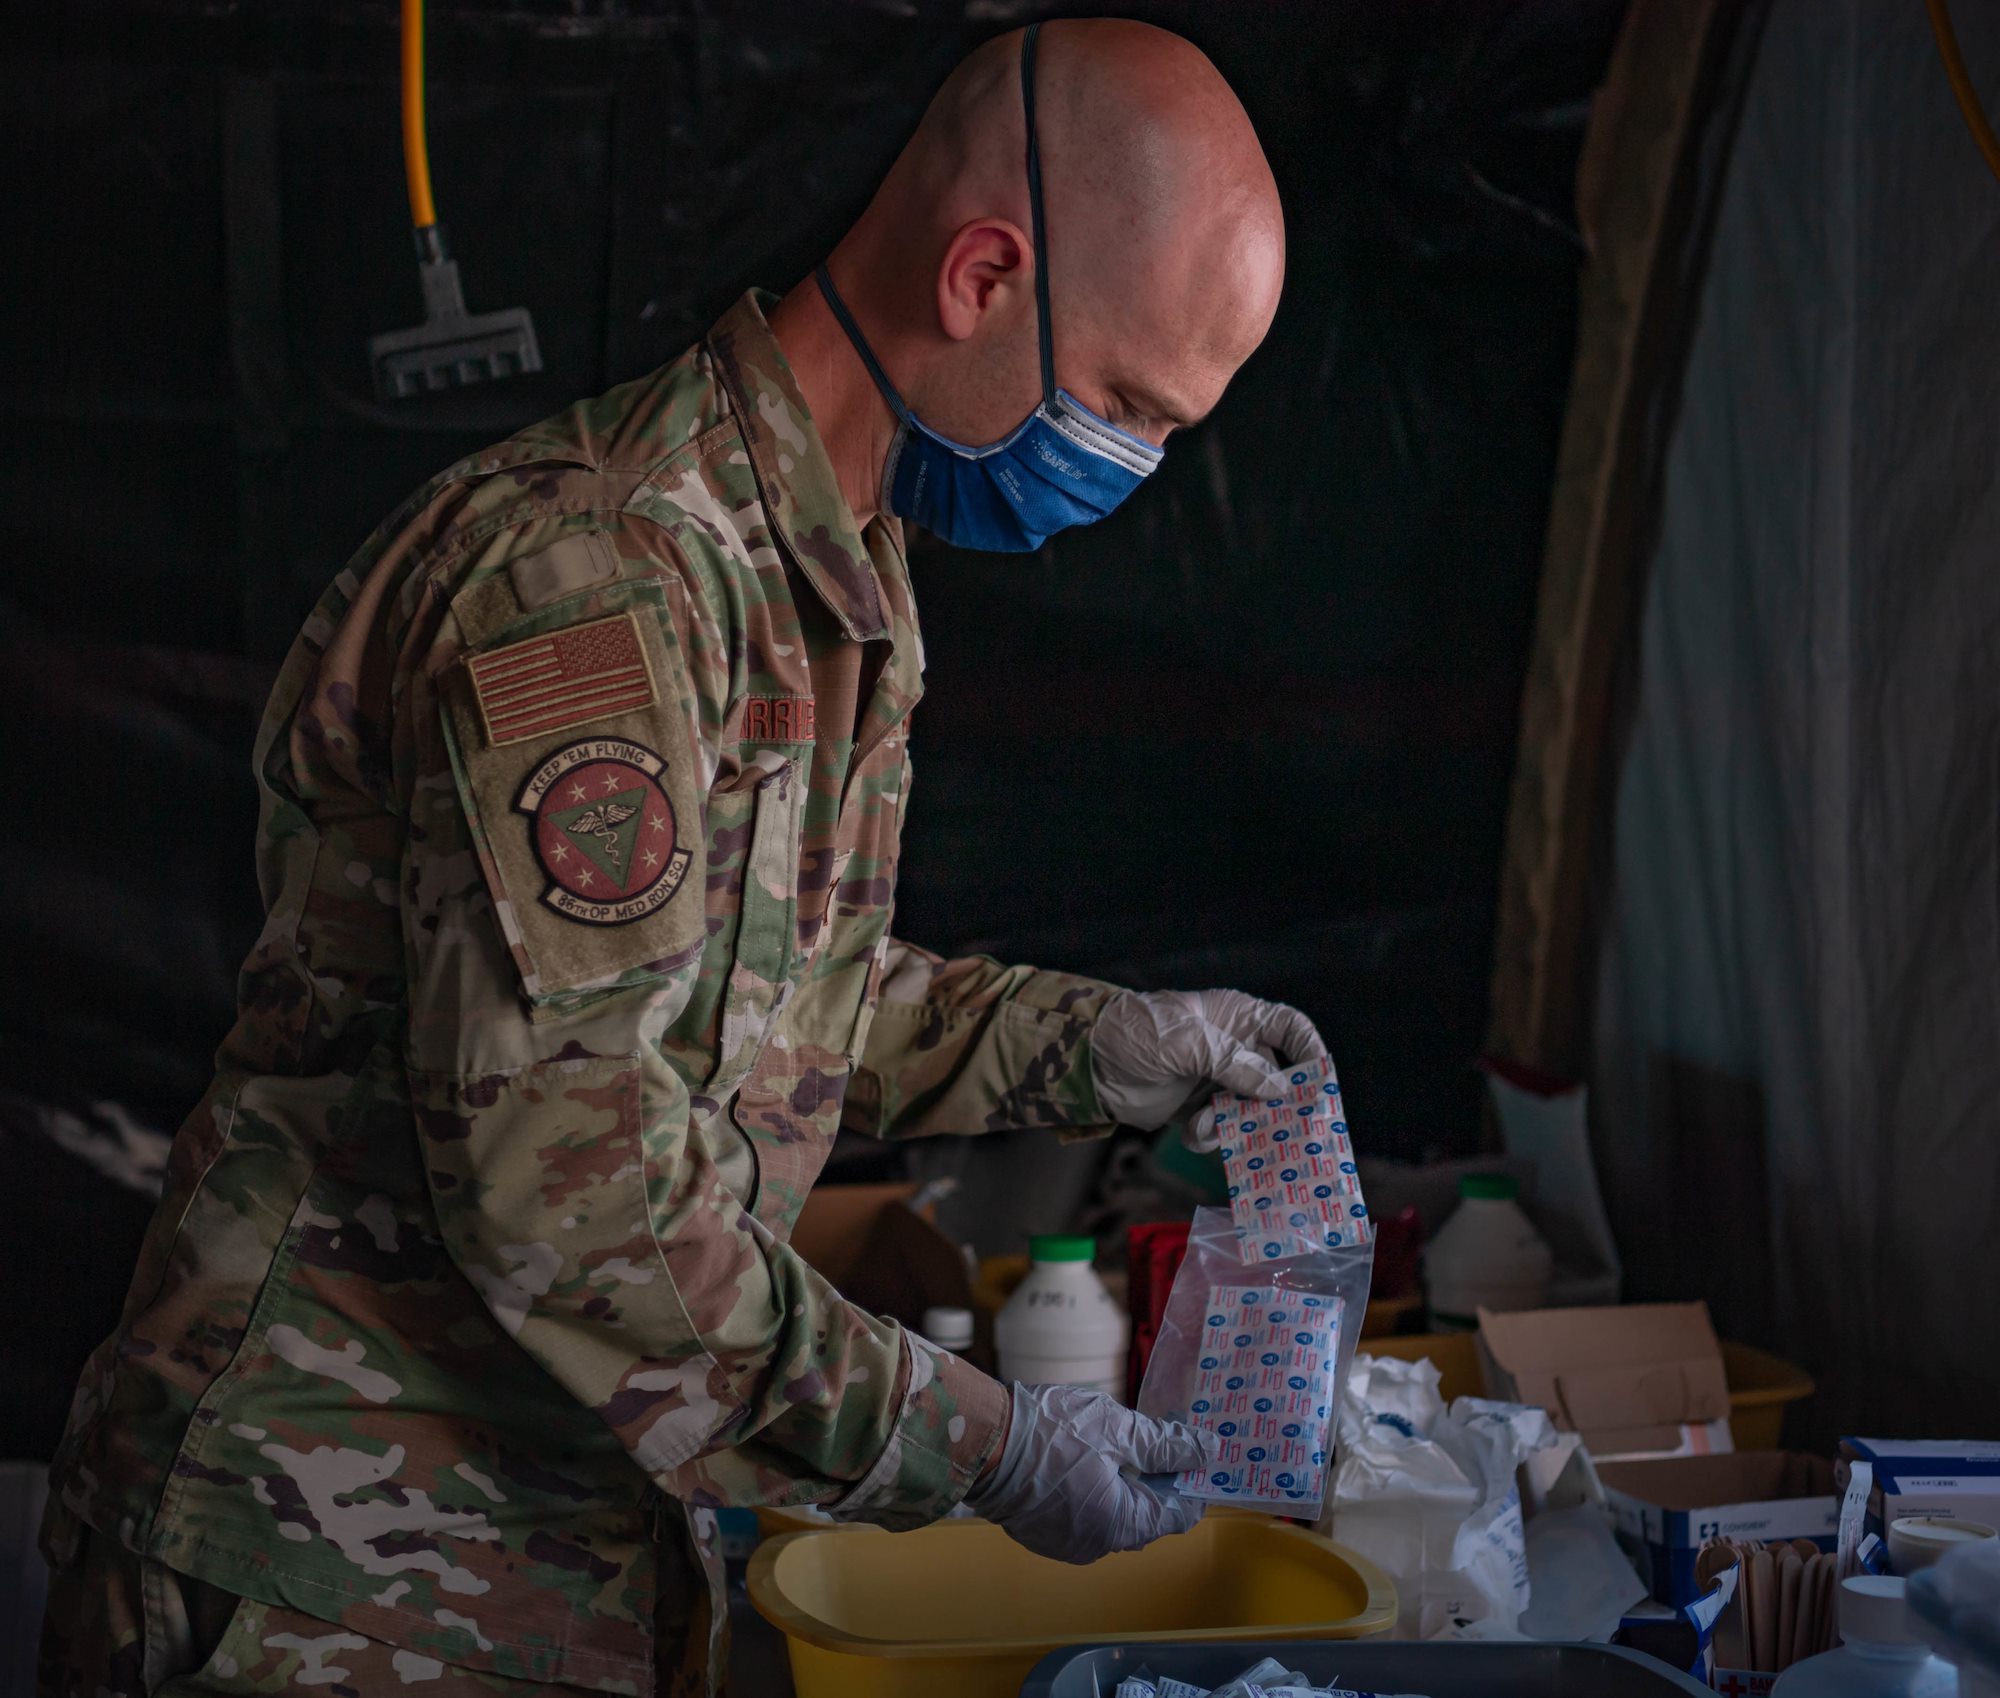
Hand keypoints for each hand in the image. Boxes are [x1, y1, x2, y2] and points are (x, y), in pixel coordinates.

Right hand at [962, 1383, 1214, 1564]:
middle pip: (1146, 1517)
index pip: (1179, 1514)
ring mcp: (1066, 1545)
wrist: (980, 1441)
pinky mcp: (1043, 1536)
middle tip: (1150, 1438)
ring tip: (1112, 1444)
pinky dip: (1091, 1494)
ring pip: (1113, 1518)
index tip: (1189, 1450)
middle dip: (1155, 1480)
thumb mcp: (1116, 1427)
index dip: (1190, 1481)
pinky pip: (1083, 1518)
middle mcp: (1097, 1546)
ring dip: (1121, 1486)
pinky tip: (1081, 1460)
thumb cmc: (1050, 1430)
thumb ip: (1164, 1444)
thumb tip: (1207, 1450)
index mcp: (1121, 1524)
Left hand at [1091, 988, 1327, 1135]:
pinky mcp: (1194, 1108)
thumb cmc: (1135, 1034)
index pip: (1290, 1028)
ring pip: (1249, 1110)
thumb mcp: (1187, 1043)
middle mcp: (1232, 1048)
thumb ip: (1235, 1065)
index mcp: (1236, 1018)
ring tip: (1213, 1127)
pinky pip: (1220, 1129)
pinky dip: (1209, 1136)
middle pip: (1277, 1078)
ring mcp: (1214, 1080)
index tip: (1320, 1084)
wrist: (1086, 1061)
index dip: (1310, 1052)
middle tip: (1286, 1132)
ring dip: (1237, 1125)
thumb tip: (1280, 1091)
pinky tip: (1191, 1132)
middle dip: (1279, 1106)